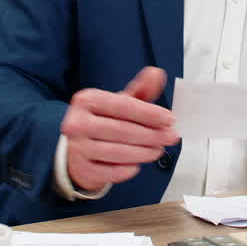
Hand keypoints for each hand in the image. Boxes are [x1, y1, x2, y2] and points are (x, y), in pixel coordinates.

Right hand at [62, 67, 178, 192]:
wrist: (75, 149)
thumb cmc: (101, 122)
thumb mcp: (118, 103)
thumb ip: (139, 90)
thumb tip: (156, 74)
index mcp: (87, 100)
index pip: (123, 106)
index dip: (150, 113)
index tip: (169, 119)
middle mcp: (77, 122)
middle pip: (122, 130)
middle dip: (152, 135)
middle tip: (171, 137)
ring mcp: (77, 147)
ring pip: (118, 152)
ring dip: (145, 152)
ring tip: (158, 150)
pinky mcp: (81, 168)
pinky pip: (111, 172)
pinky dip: (128, 169)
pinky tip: (138, 164)